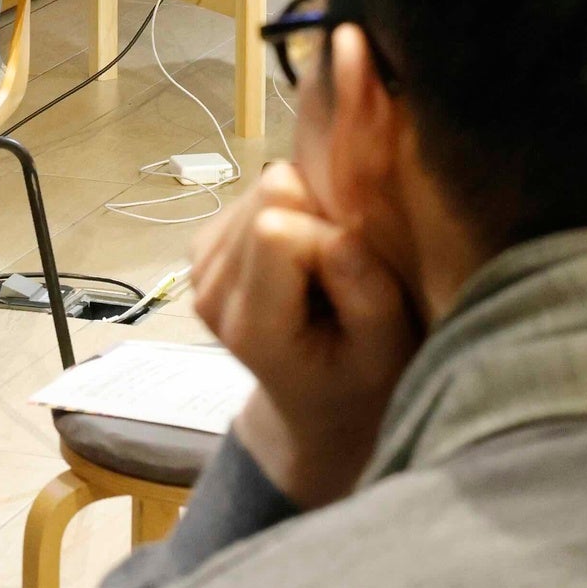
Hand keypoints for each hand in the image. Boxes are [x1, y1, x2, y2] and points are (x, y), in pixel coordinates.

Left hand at [186, 160, 422, 510]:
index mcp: (252, 327)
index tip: (356, 273)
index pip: (276, 230)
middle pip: (268, 198)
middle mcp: (211, 294)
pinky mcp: (207, 245)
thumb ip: (366, 297)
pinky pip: (256, 192)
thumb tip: (342, 235)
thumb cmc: (359, 376)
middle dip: (319, 218)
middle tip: (343, 269)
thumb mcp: (384, 351)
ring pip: (262, 187)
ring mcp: (202, 268)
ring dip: (307, 214)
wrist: (317, 400)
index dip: (329, 234)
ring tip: (326, 268)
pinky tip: (305, 259)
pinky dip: (292, 213)